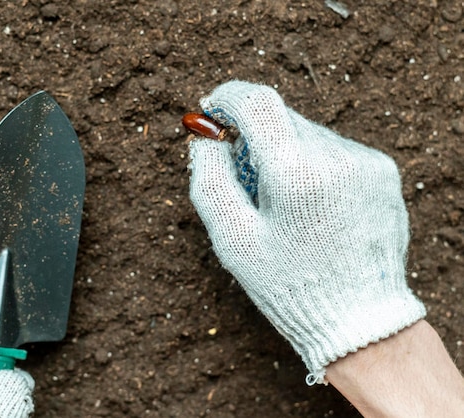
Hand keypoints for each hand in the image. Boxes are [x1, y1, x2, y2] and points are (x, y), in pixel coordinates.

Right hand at [188, 80, 425, 383]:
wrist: (359, 317)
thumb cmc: (288, 284)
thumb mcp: (233, 241)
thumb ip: (209, 181)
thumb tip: (205, 138)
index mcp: (296, 176)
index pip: (257, 104)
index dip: (228, 97)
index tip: (212, 108)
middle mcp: (337, 159)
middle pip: (281, 117)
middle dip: (253, 135)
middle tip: (244, 176)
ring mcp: (365, 162)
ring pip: (306, 131)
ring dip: (283, 150)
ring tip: (283, 201)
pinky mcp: (382, 170)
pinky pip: (333, 148)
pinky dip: (311, 162)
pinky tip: (312, 204)